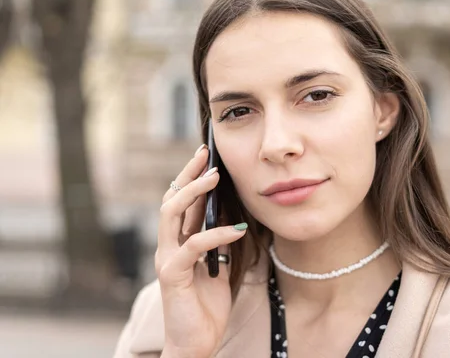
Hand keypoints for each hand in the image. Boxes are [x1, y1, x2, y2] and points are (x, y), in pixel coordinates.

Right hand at [155, 145, 246, 357]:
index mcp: (180, 241)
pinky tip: (238, 229)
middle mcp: (168, 246)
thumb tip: (234, 214)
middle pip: (171, 198)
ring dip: (192, 192)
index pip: (182, 201)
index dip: (193, 176)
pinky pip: (193, 246)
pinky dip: (216, 234)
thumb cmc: (208, 304)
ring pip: (170, 214)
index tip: (208, 154)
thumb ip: (220, 241)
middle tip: (207, 154)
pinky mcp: (172, 275)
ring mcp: (167, 258)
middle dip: (188, 173)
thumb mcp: (220, 264)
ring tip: (215, 178)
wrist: (197, 340)